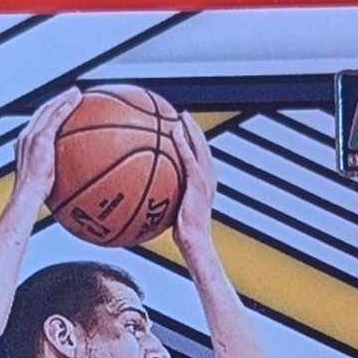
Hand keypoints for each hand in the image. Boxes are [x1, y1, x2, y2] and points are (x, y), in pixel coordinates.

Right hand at [13, 87, 81, 208]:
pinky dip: (66, 106)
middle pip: (42, 111)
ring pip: (49, 109)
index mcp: (23, 144)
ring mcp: (32, 136)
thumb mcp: (40, 183)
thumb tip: (64, 183)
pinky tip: (78, 100)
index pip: (36, 123)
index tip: (61, 107)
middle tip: (71, 94)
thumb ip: (48, 175)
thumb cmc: (33, 196)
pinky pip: (56, 117)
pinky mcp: (40, 138)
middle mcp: (25, 136)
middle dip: (57, 100)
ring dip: (63, 98)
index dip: (49, 112)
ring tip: (77, 93)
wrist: (26, 196)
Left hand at [170, 111, 216, 257]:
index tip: (183, 128)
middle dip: (193, 129)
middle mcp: (209, 178)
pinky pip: (190, 159)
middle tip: (182, 115)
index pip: (201, 157)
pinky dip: (183, 144)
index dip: (194, 140)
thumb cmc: (184, 235)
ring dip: (191, 130)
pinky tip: (174, 132)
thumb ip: (167, 201)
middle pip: (203, 147)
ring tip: (180, 116)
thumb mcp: (174, 214)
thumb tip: (148, 199)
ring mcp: (205, 180)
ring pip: (200, 147)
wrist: (195, 241)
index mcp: (206, 183)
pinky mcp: (198, 184)